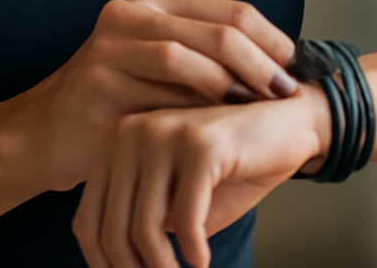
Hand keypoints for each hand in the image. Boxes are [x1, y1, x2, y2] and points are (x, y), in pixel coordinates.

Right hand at [24, 0, 297, 191]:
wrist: (50, 130)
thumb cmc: (124, 98)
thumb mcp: (168, 64)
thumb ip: (213, 55)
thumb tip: (286, 66)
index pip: (234, 11)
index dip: (274, 42)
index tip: (298, 73)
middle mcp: (130, 11)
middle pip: (218, 30)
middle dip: (263, 65)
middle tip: (286, 94)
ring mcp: (109, 45)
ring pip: (187, 57)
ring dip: (230, 87)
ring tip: (256, 110)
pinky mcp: (95, 81)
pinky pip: (154, 95)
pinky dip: (191, 112)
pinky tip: (212, 130)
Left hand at [71, 83, 330, 267]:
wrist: (288, 123)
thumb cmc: (230, 167)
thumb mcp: (176, 199)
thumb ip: (144, 222)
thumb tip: (119, 267)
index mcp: (115, 144)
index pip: (88, 221)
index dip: (103, 265)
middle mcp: (131, 132)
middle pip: (111, 229)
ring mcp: (164, 133)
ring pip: (144, 227)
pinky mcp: (201, 144)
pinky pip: (186, 217)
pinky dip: (194, 250)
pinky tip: (202, 259)